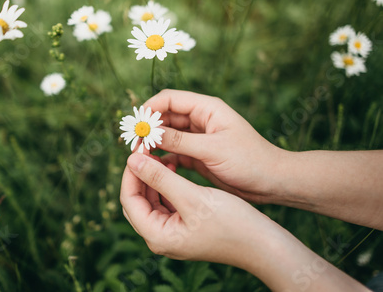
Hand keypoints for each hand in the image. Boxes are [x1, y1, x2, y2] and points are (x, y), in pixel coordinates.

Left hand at [120, 152, 278, 264]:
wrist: (263, 243)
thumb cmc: (231, 222)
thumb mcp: (192, 196)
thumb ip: (160, 178)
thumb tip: (133, 160)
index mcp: (157, 236)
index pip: (129, 199)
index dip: (131, 172)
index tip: (138, 149)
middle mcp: (160, 238)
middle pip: (136, 200)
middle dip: (140, 174)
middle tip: (146, 149)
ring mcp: (171, 234)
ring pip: (150, 199)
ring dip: (153, 177)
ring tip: (160, 155)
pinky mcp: (183, 228)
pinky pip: (165, 202)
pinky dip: (166, 184)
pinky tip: (174, 166)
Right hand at [144, 89, 283, 203]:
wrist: (272, 183)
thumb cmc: (249, 161)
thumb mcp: (212, 149)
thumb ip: (180, 141)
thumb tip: (149, 133)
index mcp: (206, 108)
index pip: (169, 99)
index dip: (150, 109)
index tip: (135, 125)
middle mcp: (200, 120)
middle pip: (165, 117)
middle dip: (148, 129)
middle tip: (133, 145)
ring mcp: (198, 138)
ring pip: (167, 136)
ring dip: (153, 144)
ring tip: (140, 157)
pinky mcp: (197, 156)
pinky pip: (173, 152)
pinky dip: (163, 158)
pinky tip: (155, 167)